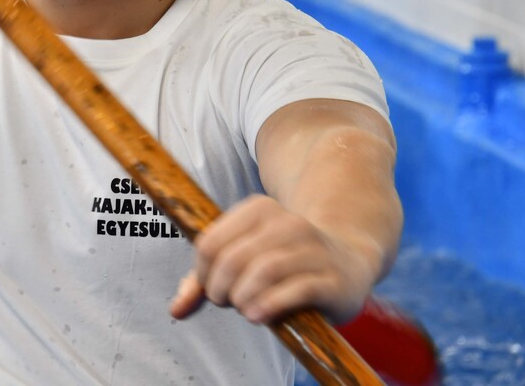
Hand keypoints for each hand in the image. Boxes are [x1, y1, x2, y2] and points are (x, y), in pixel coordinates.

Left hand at [169, 195, 378, 324]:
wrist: (349, 260)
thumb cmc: (284, 262)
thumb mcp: (244, 260)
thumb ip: (207, 280)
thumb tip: (176, 309)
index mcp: (259, 209)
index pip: (210, 243)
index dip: (202, 273)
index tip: (211, 289)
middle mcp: (287, 222)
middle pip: (233, 259)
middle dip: (221, 289)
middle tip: (227, 302)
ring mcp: (313, 248)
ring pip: (264, 270)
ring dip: (243, 298)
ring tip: (244, 310)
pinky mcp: (332, 278)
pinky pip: (296, 289)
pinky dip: (270, 305)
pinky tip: (259, 315)